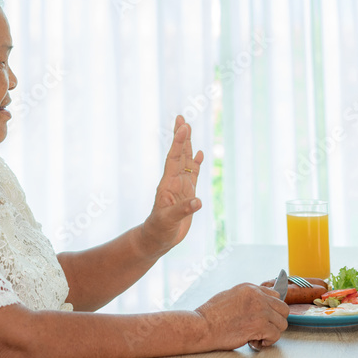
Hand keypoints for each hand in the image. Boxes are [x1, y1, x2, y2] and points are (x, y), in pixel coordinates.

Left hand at [142, 116, 204, 253]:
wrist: (158, 239)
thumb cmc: (160, 230)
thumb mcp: (169, 221)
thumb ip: (183, 210)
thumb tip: (198, 202)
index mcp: (168, 184)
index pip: (174, 159)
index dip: (178, 143)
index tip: (183, 126)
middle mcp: (174, 181)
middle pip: (178, 154)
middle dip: (180, 137)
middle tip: (181, 118)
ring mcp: (181, 186)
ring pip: (185, 161)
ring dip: (187, 145)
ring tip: (188, 128)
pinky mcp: (188, 194)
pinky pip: (193, 174)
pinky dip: (197, 163)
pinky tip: (200, 154)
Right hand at [195, 283, 288, 349]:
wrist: (203, 326)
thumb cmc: (211, 314)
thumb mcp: (229, 295)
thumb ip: (247, 297)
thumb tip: (258, 303)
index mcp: (250, 288)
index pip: (275, 295)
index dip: (272, 308)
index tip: (268, 317)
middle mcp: (257, 297)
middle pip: (283, 308)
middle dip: (276, 320)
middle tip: (265, 327)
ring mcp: (260, 310)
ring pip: (282, 323)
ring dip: (272, 331)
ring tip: (259, 336)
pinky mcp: (259, 325)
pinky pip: (276, 335)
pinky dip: (268, 341)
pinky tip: (256, 341)